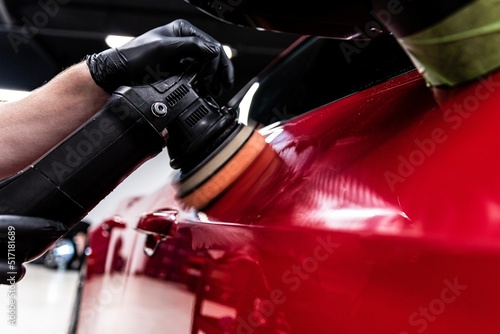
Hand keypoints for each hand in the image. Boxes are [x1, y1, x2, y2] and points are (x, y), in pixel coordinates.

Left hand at [86, 19, 233, 94]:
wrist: (120, 73)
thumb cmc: (136, 57)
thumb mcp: (164, 48)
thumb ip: (191, 46)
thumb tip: (213, 51)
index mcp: (183, 30)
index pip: (210, 44)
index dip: (216, 62)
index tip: (211, 77)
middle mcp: (185, 41)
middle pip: (212, 56)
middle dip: (220, 72)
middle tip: (223, 86)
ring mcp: (183, 55)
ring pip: (207, 66)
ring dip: (214, 78)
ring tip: (216, 90)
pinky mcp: (179, 68)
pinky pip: (198, 74)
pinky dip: (204, 82)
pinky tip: (207, 89)